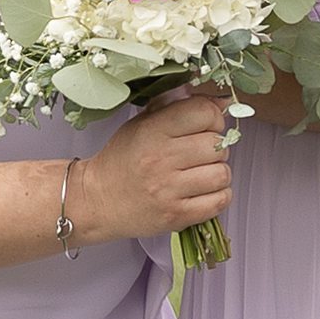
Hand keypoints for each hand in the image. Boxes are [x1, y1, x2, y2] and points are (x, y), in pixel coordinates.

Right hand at [72, 93, 232, 246]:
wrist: (96, 200)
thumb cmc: (121, 161)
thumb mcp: (141, 124)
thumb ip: (177, 109)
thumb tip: (221, 103)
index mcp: (152, 131)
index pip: (204, 112)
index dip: (213, 117)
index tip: (206, 125)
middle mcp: (161, 159)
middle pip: (217, 144)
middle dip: (215, 147)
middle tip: (200, 153)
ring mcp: (168, 190)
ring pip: (222, 173)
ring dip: (217, 173)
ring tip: (200, 173)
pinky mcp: (176, 216)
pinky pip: (219, 201)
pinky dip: (218, 196)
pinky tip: (202, 191)